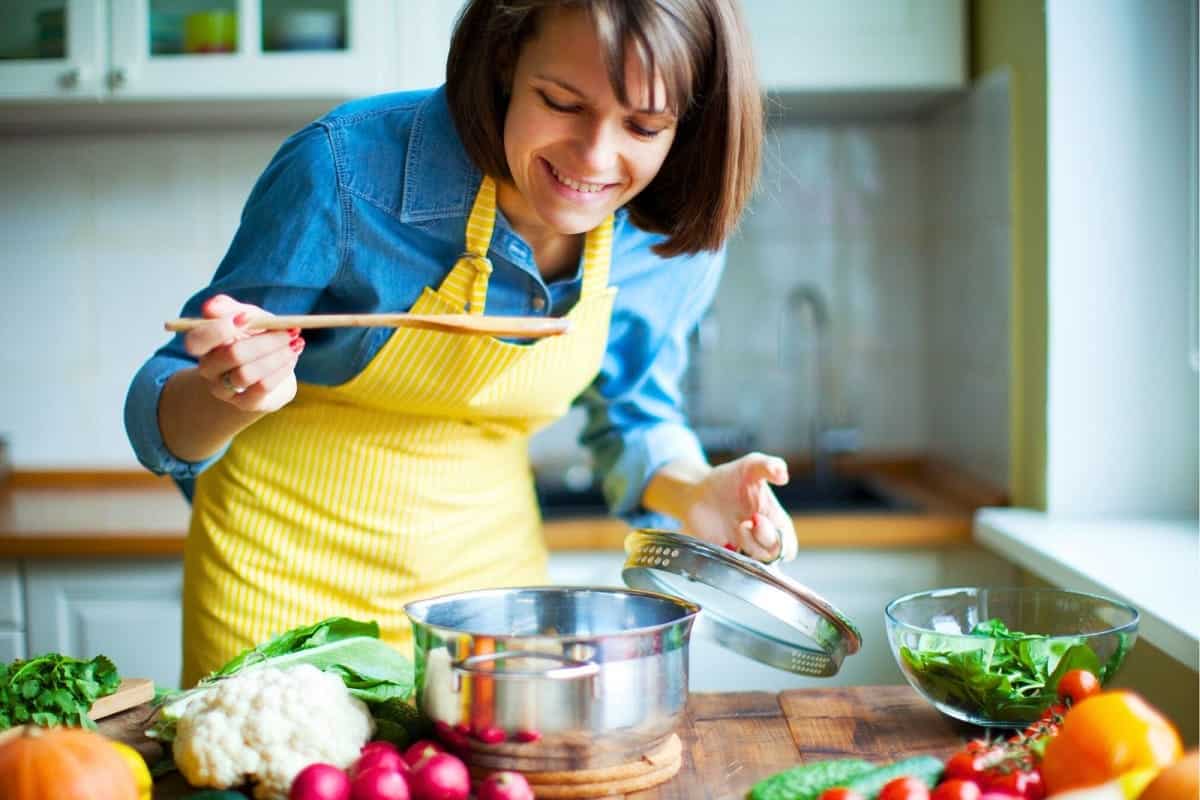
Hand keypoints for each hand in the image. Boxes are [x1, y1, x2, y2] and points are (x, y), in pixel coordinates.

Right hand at [184, 294, 302, 412]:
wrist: (272, 368)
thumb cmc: (256, 337)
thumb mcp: (248, 316)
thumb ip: (231, 309)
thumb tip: (210, 307)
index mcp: (204, 345)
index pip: (196, 341)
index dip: (220, 328)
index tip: (246, 317)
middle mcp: (209, 369)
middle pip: (231, 355)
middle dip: (265, 341)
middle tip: (291, 331)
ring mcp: (224, 389)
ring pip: (247, 374)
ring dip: (277, 356)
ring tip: (295, 344)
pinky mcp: (245, 403)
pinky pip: (262, 387)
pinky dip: (280, 370)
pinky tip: (290, 360)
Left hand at [680, 453, 797, 562]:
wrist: (698, 490)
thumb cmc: (729, 479)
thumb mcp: (750, 466)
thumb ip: (768, 465)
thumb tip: (783, 475)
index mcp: (774, 522)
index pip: (788, 546)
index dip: (779, 539)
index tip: (758, 518)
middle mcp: (761, 540)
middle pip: (773, 556)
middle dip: (761, 540)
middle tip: (745, 522)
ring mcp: (743, 549)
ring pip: (755, 564)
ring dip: (746, 546)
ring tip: (735, 526)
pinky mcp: (724, 556)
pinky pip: (732, 569)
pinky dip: (730, 560)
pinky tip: (723, 542)